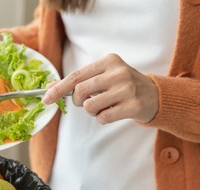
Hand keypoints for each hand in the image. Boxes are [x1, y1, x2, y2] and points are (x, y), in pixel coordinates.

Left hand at [42, 53, 158, 123]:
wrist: (153, 95)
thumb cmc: (121, 85)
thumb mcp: (102, 76)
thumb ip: (78, 80)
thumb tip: (50, 88)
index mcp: (109, 61)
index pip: (75, 76)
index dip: (58, 89)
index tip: (45, 99)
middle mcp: (118, 72)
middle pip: (79, 91)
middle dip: (76, 101)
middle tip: (86, 101)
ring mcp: (127, 89)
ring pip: (89, 106)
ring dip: (91, 111)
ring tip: (103, 106)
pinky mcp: (133, 106)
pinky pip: (102, 118)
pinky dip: (102, 118)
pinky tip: (113, 112)